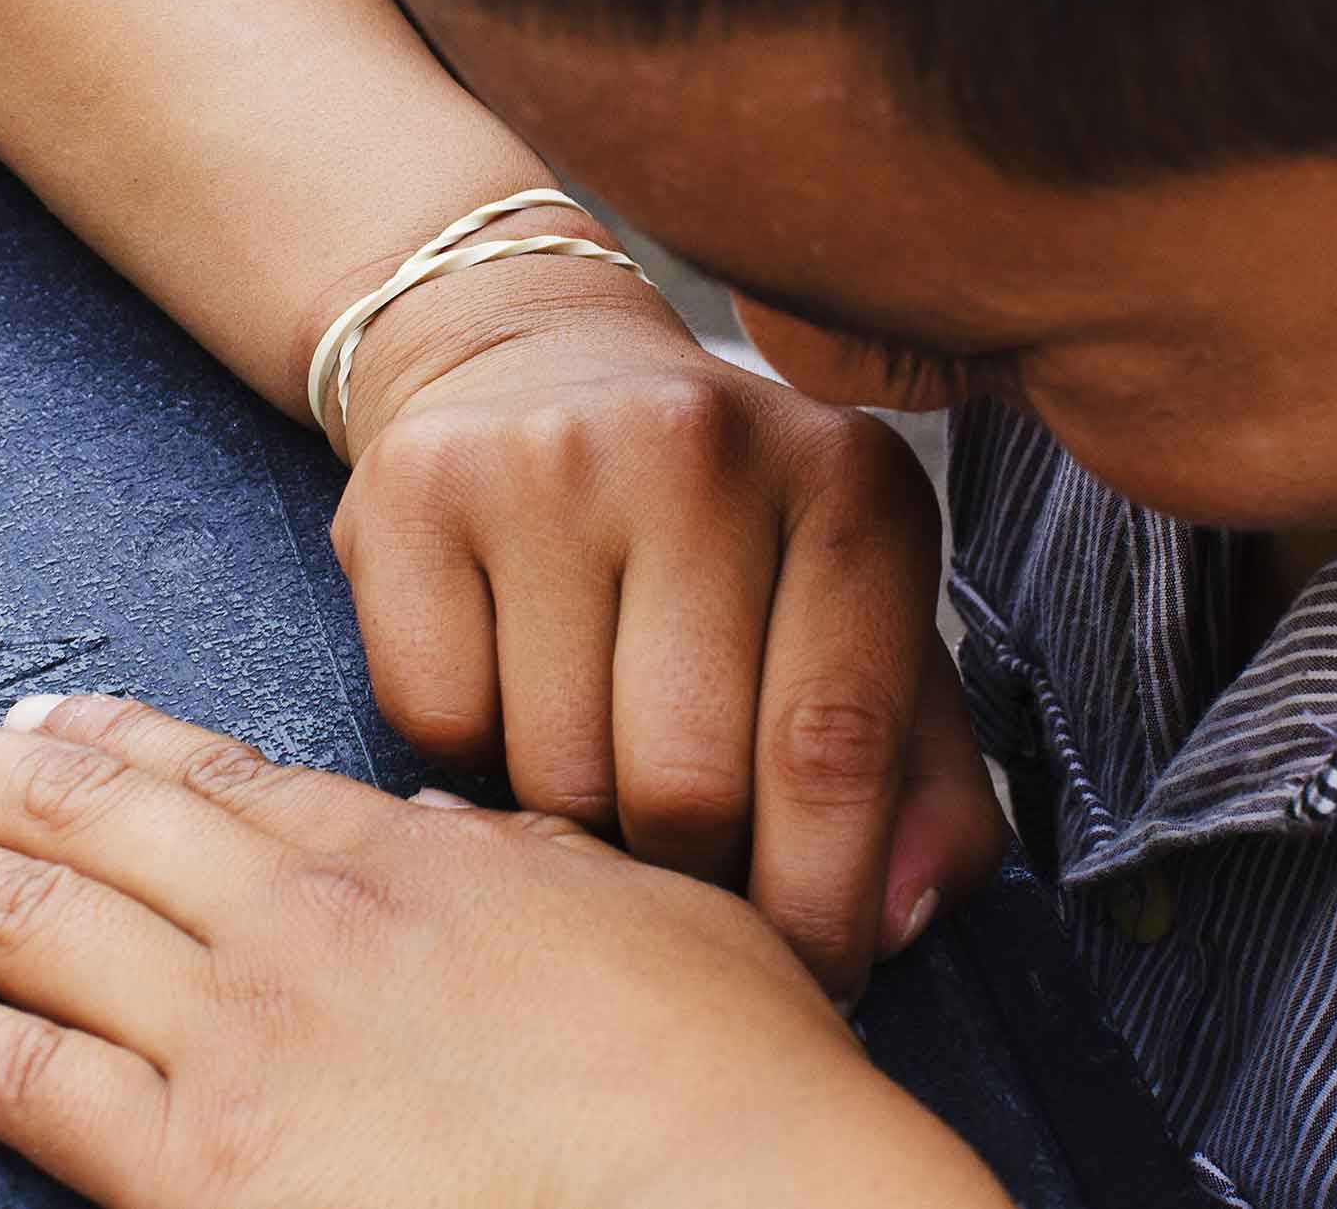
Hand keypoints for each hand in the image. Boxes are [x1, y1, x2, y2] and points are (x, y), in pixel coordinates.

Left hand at [0, 701, 1009, 1208]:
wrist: (741, 1194)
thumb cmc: (726, 1073)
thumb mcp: (656, 918)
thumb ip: (542, 867)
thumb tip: (465, 834)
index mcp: (407, 858)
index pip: (217, 774)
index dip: (108, 741)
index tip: (35, 716)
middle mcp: (299, 926)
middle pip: (85, 824)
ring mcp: (241, 1040)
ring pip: (28, 926)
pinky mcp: (204, 1168)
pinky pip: (28, 1081)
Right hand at [319, 244, 1006, 1002]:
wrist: (536, 361)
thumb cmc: (728, 531)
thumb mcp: (861, 620)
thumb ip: (922, 778)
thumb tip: (896, 920)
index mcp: (850, 483)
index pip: (834, 748)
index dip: (821, 901)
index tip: (817, 975)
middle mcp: (703, 449)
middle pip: (687, 784)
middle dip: (696, 871)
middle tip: (695, 861)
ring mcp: (549, 458)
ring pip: (556, 773)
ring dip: (582, 819)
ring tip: (606, 753)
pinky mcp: (415, 488)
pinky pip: (438, 726)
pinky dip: (475, 757)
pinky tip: (513, 687)